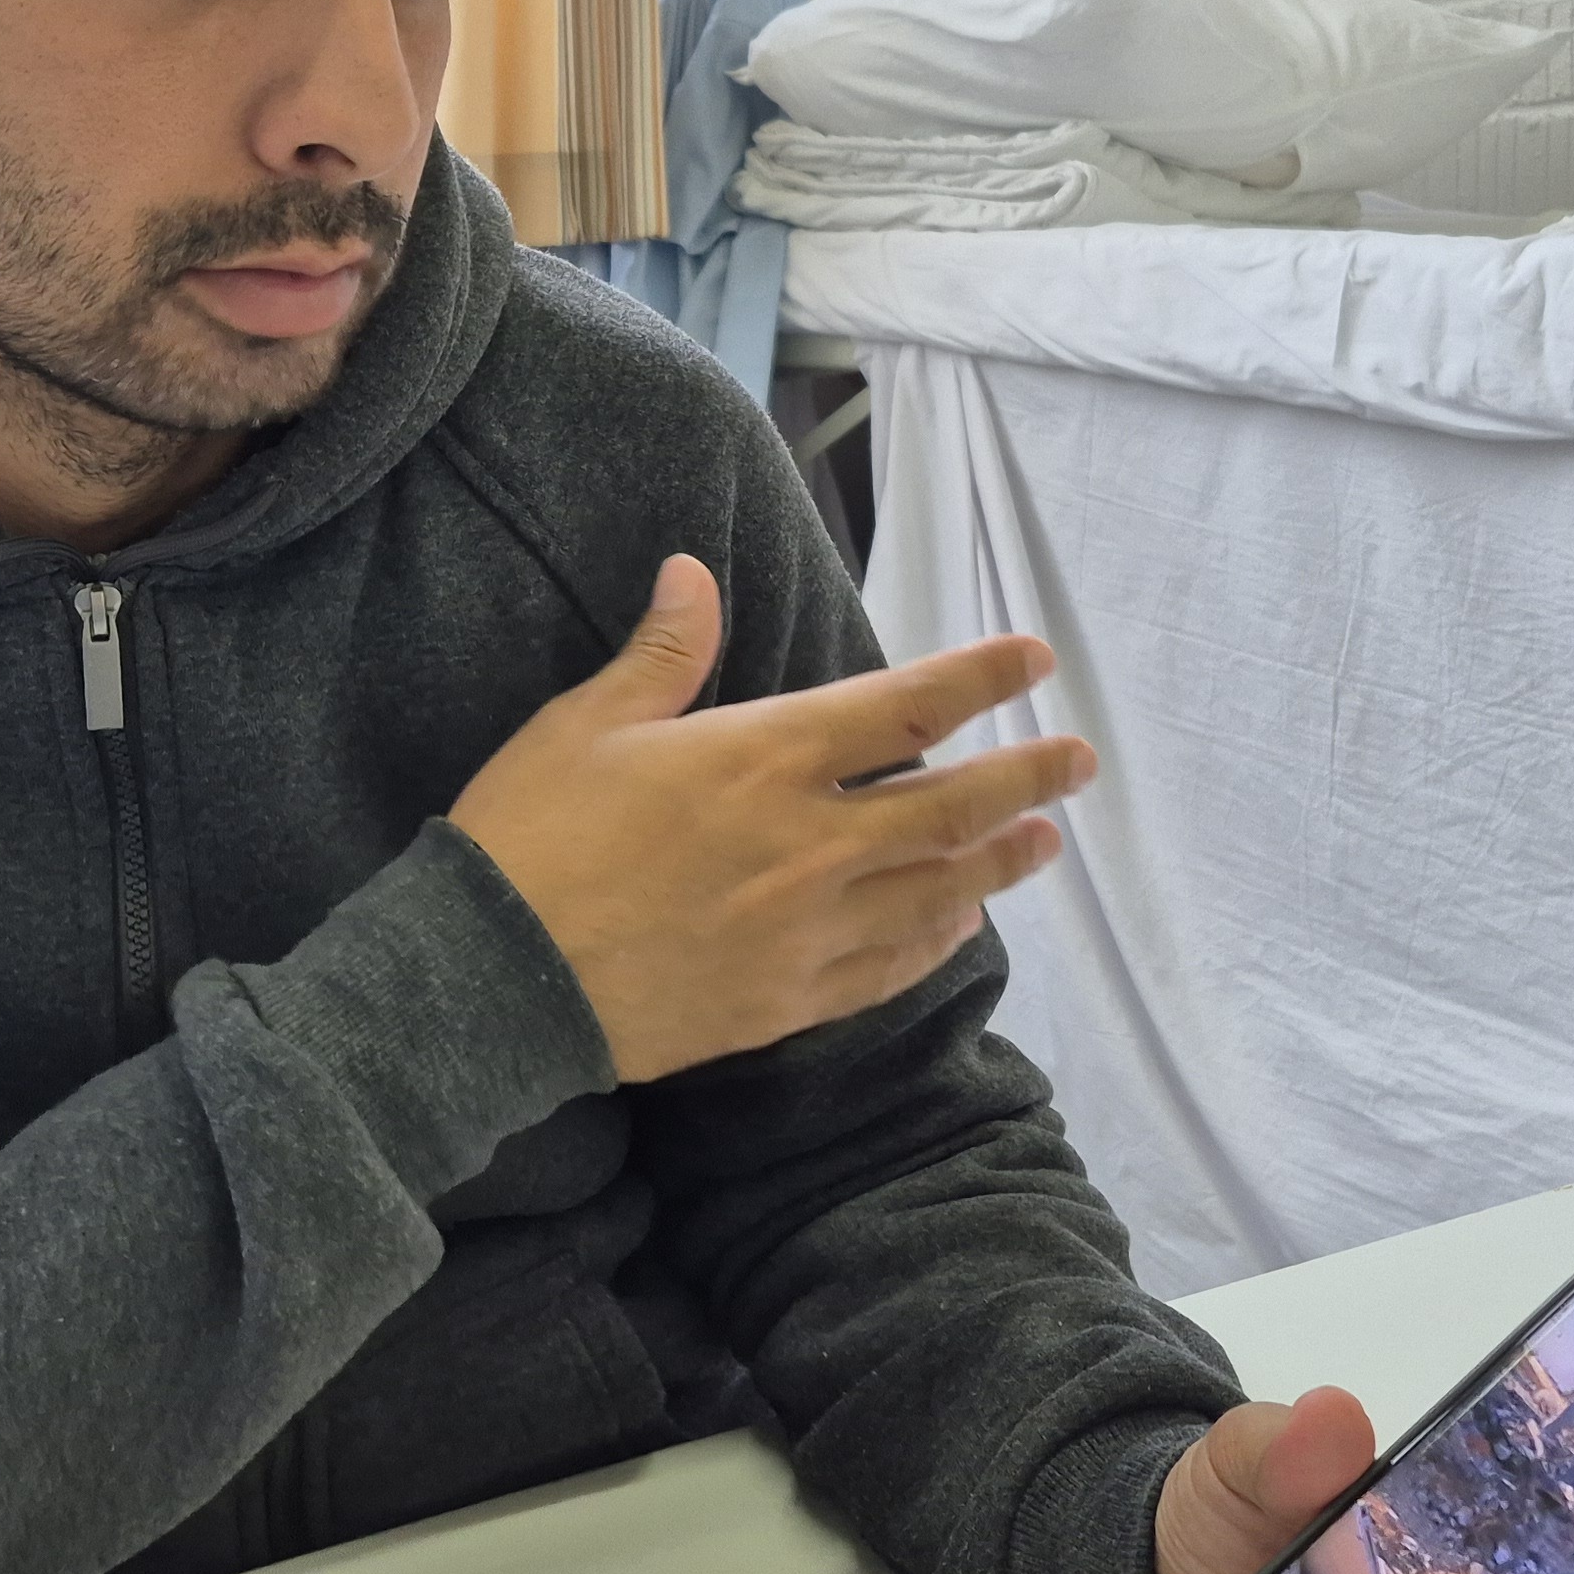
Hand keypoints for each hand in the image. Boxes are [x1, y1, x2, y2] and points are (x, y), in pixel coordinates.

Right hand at [446, 553, 1089, 1083]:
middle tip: (1079, 761)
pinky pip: (890, 968)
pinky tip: (959, 925)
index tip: (1033, 657)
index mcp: (764, 759)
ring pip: (937, 890)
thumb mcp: (584, 724)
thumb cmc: (530, 837)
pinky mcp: (787, 999)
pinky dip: (936, 941)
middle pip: (952, 806)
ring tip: (1043, 842)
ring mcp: (807, 930)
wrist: (494, 980)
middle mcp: (809, 844)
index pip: (906, 707)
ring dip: (999, 862)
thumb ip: (662, 655)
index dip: (980, 677)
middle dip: (1026, 778)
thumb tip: (693, 574)